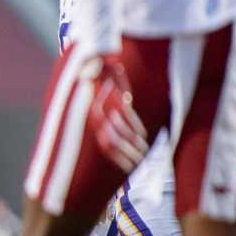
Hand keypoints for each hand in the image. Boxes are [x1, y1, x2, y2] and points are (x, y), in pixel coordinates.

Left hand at [79, 53, 149, 171]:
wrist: (91, 67)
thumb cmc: (95, 89)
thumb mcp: (97, 108)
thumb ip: (106, 124)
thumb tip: (114, 141)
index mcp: (92, 123)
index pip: (105, 147)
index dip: (118, 159)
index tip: (128, 169)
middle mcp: (97, 119)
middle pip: (115, 143)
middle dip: (129, 155)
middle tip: (140, 163)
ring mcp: (107, 110)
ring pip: (123, 132)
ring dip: (135, 144)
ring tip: (144, 151)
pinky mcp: (116, 100)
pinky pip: (128, 117)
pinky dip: (136, 127)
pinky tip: (143, 135)